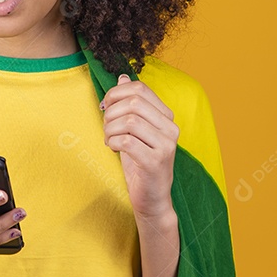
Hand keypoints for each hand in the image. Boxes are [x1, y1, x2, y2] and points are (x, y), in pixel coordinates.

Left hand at [101, 73, 178, 219]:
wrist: (152, 198)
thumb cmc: (140, 163)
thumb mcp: (134, 130)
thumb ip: (130, 105)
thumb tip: (122, 77)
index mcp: (166, 117)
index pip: (140, 88)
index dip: (116, 93)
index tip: (106, 106)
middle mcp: (171, 128)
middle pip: (133, 102)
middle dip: (111, 112)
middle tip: (106, 126)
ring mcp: (165, 145)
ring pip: (129, 120)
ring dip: (110, 129)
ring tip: (109, 139)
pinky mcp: (155, 161)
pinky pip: (127, 141)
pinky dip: (113, 143)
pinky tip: (113, 149)